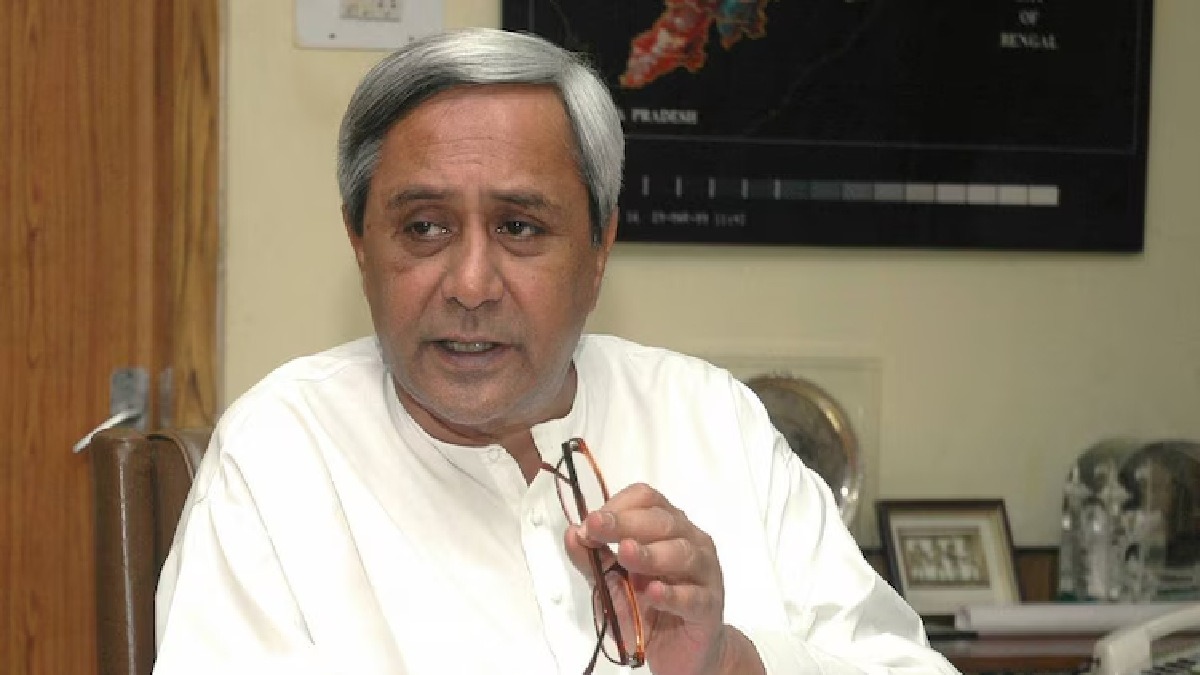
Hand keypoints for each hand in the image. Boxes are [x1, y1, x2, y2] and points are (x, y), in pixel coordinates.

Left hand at [563, 483, 762, 674]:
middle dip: (626, 523)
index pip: (646, 500)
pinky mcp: (709, 606)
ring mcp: (704, 572)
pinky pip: (693, 596)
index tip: (590, 522)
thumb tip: (572, 533)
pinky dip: (672, 593)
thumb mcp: (609, 585)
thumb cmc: (645, 610)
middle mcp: (689, 541)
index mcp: (666, 527)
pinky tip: (653, 592)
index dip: (618, 506)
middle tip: (597, 528)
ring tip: (625, 554)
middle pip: (662, 521)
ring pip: (682, 553)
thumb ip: (592, 560)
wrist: (677, 652)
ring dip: (650, 553)